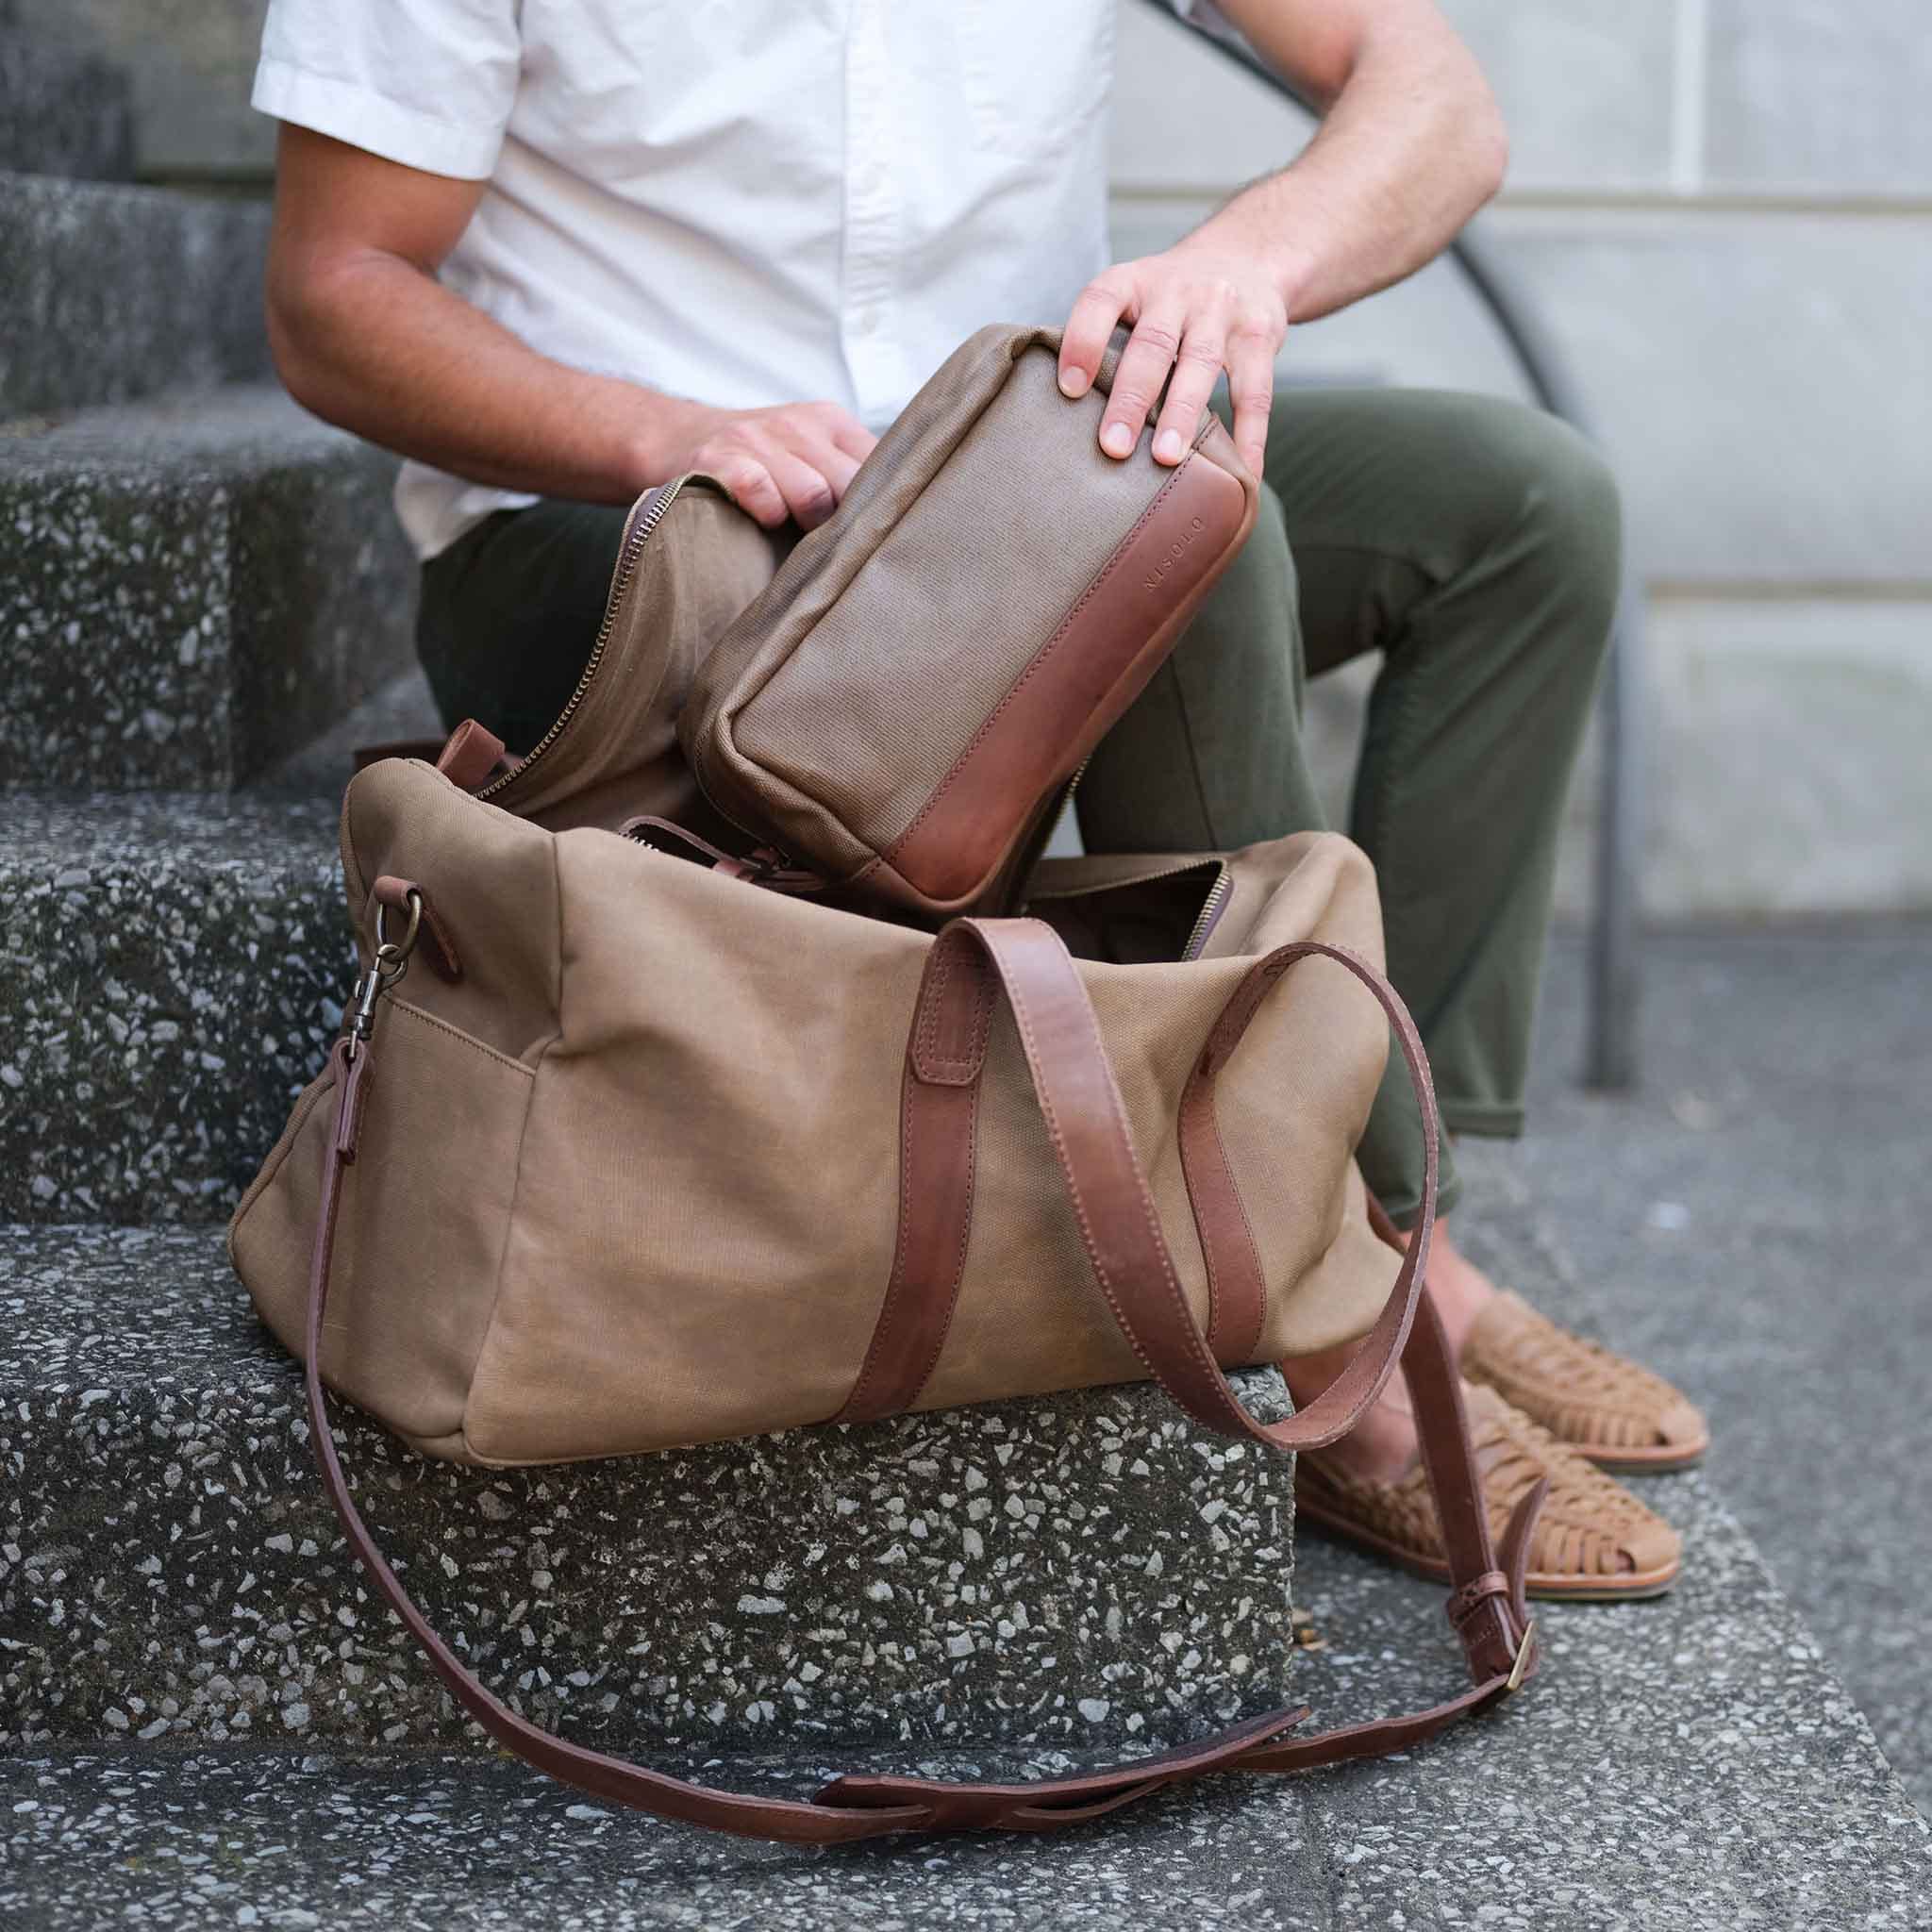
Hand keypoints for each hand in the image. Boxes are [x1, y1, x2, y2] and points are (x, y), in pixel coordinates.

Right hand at [659, 399, 877, 530]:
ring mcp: (758, 438)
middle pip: (851, 485)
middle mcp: (799, 424)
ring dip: (806, 526)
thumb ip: (850, 479)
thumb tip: (900, 523)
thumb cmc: (759, 464)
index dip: (881, 506)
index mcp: (831, 422)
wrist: (676, 438)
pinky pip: (762, 495)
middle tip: (832, 545)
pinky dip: (767, 517)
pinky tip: (761, 522)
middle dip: (845, 523)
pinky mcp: (721, 459)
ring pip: (813, 495)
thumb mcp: (810, 455)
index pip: (880, 465)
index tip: (876, 535)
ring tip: (792, 533)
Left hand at [1056, 241, 1289, 479]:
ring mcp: (1222, 311)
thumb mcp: (1135, 298)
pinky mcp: (1260, 336)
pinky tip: (1241, 472)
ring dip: (1182, 414)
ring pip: (1201, 364)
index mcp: (1135, 281)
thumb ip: (1107, 344)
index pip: (1101, 301)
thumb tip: (1065, 421)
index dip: (1083, 343)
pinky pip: (1255, 391)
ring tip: (1166, 458)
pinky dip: (1249, 436)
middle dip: (1132, 398)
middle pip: (1153, 344)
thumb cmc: (1171, 299)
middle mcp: (1177, 291)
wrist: (1246, 257)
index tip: (1069, 390)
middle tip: (1113, 447)